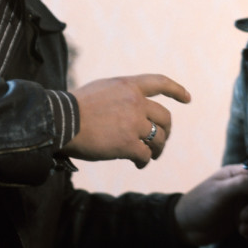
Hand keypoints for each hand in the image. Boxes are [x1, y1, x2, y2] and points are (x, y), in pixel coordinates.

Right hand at [63, 74, 189, 166]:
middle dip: (166, 131)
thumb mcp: (100, 89)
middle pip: (165, 117)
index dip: (176, 90)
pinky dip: (144, 162)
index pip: (160, 83)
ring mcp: (134, 123)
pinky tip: (139, 165)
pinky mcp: (128, 144)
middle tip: (161, 141)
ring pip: (159, 138)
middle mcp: (136, 102)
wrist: (60, 121)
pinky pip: (145, 155)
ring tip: (151, 156)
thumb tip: (132, 108)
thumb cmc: (73, 107)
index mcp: (128, 86)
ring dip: (158, 149)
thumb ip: (120, 95)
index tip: (188, 99)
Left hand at [174, 165, 247, 246]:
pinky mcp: (238, 219)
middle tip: (244, 216)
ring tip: (241, 225)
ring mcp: (239, 204)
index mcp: (235, 174)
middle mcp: (239, 187)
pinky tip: (242, 232)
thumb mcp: (220, 192)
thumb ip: (241, 184)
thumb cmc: (199, 204)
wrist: (184, 229)